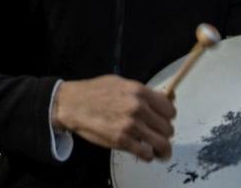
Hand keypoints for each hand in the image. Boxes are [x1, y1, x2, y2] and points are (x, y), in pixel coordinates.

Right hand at [53, 75, 175, 161]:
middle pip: (168, 128)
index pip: (169, 109)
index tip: (163, 121)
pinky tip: (143, 152)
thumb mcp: (119, 83)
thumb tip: (164, 100)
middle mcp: (138, 108)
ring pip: (162, 143)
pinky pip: (146, 154)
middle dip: (163, 133)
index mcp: (138, 91)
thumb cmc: (93, 92)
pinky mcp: (122, 141)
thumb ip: (141, 92)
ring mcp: (131, 125)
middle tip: (156, 134)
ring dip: (162, 149)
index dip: (168, 117)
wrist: (71, 104)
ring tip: (159, 151)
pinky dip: (148, 156)